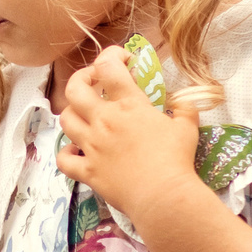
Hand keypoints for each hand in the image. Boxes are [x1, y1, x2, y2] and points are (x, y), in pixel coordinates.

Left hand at [56, 44, 200, 216]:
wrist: (163, 196)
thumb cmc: (176, 160)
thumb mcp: (188, 128)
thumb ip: (185, 110)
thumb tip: (185, 103)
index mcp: (129, 105)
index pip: (109, 67)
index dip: (112, 55)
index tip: (121, 57)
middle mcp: (104, 121)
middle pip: (75, 89)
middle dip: (81, 78)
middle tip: (93, 82)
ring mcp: (92, 146)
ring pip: (65, 119)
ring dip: (72, 113)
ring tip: (85, 115)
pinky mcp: (87, 170)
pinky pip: (63, 159)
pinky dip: (65, 153)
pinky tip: (75, 151)